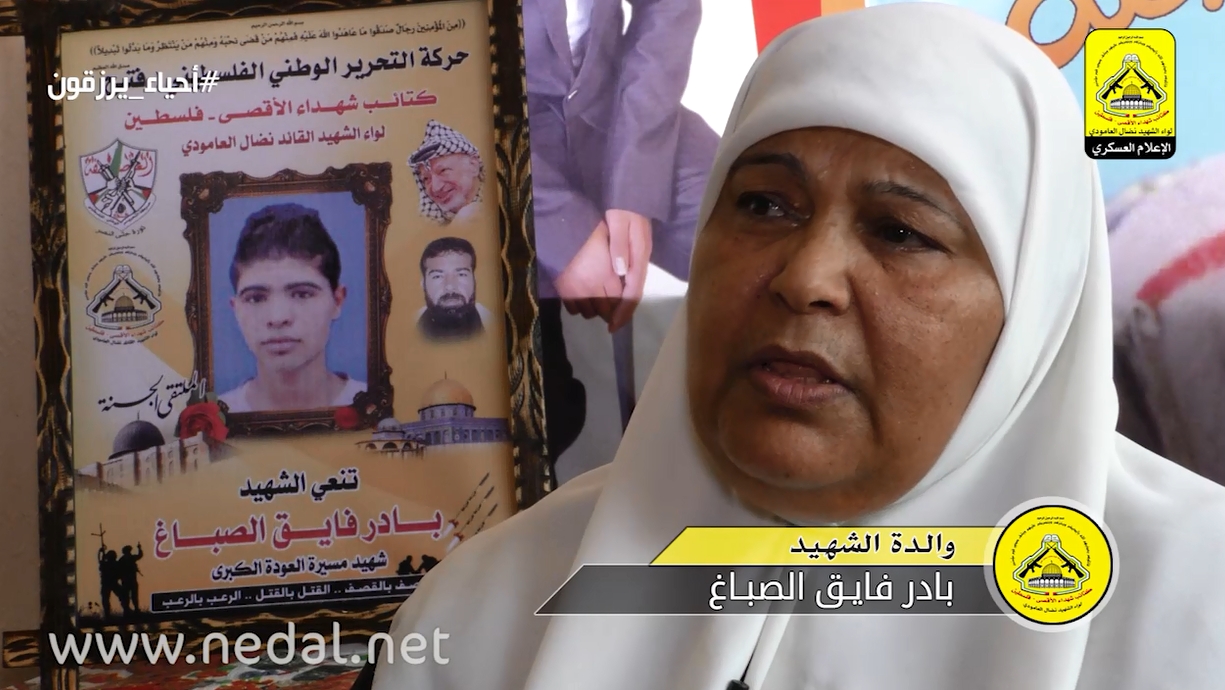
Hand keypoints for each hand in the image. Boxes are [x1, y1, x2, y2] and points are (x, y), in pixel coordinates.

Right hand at [554, 221, 623, 321]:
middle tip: (610, 300)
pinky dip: (580, 308)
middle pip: (606, 310)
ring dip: (595, 309)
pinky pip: (574, 310)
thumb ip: (620, 258)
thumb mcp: (610, 240)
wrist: (559, 232)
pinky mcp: (563, 293)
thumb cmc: (588, 233)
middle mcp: (593, 287)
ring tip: (596, 300)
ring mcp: (576, 292)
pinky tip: (582, 299)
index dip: (624, 300)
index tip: (623, 297)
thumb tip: (626, 272)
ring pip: (590, 313)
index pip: (620, 298)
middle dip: (611, 308)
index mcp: (607, 274)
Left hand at [604, 209, 652, 332]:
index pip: (634, 290)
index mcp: (640, 253)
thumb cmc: (624, 203)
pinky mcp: (633, 250)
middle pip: (634, 291)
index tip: (613, 326)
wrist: (633, 186)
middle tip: (609, 325)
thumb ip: (619, 245)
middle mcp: (641, 257)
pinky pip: (628, 276)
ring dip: (621, 302)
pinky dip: (619, 288)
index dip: (624, 310)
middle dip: (623, 311)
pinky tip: (609, 291)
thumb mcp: (620, 222)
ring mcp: (638, 254)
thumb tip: (620, 272)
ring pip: (632, 285)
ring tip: (607, 314)